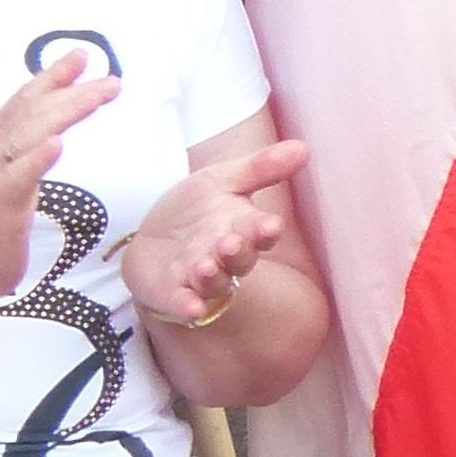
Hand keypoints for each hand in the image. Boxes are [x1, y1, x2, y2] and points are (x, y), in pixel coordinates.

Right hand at [0, 51, 121, 298]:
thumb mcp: (9, 178)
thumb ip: (27, 154)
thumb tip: (52, 137)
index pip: (27, 100)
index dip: (54, 76)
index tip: (82, 56)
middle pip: (34, 108)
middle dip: (73, 86)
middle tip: (111, 77)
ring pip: (31, 131)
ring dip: (67, 109)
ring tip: (101, 93)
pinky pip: (19, 175)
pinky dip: (37, 157)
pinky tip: (57, 143)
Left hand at [120, 138, 311, 324]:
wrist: (151, 239)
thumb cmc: (195, 210)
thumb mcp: (221, 180)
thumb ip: (261, 167)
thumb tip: (304, 147)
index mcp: (242, 228)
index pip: (259, 230)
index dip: (264, 230)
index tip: (270, 225)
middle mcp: (226, 256)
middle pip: (240, 258)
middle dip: (238, 252)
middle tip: (231, 243)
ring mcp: (200, 278)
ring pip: (215, 281)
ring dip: (213, 276)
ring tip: (206, 267)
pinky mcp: (173, 294)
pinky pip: (185, 304)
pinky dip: (189, 307)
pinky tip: (192, 309)